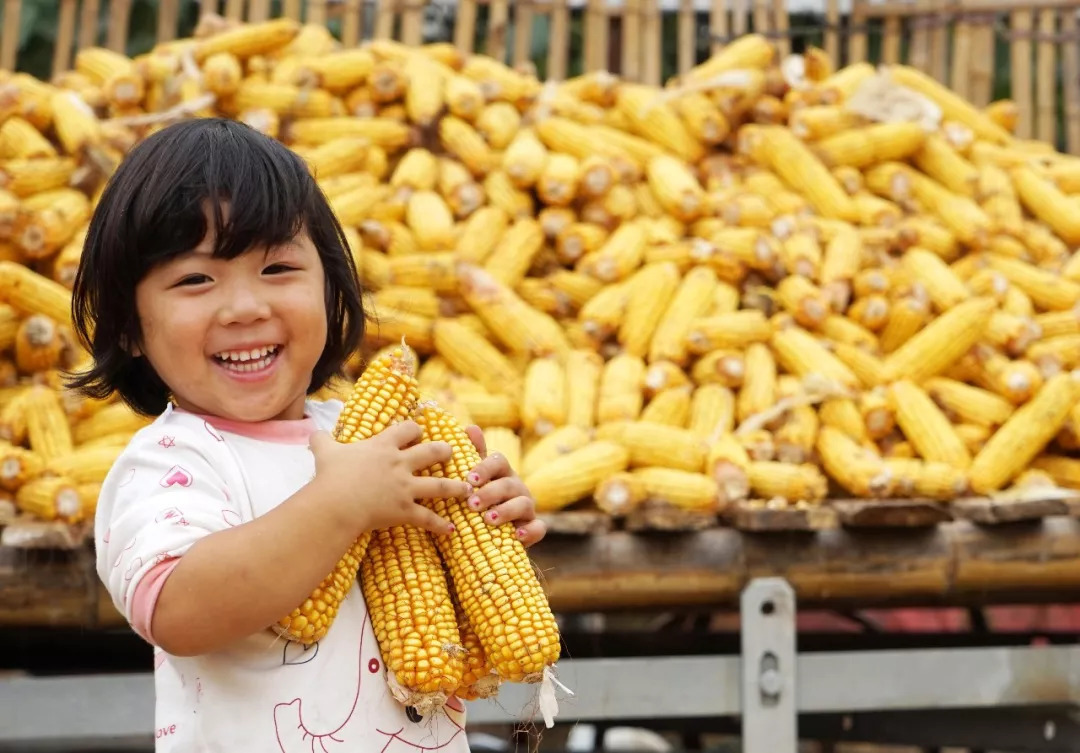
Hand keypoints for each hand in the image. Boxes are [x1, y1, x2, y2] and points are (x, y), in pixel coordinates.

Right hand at [309, 422, 469, 536]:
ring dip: (455, 487)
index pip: (407, 429)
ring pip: (440, 485)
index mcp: (383, 446)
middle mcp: (400, 464)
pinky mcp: (405, 510)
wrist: (336, 502)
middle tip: (450, 452)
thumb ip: (322, 440)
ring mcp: (406, 487)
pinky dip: (440, 526)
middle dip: (444, 451)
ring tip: (467, 488)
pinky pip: (428, 519)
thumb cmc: (330, 475)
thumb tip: (313, 432)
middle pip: (432, 452)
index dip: (415, 429)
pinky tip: (451, 530)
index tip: (419, 432)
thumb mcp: (325, 451)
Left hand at [464, 425, 545, 546]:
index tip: (470, 479)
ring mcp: (527, 507)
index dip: (485, 468)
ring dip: (506, 511)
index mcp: (501, 472)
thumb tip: (470, 427)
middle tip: (472, 503)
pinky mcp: (532, 528)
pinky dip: (530, 532)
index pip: (498, 461)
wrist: (483, 534)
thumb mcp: (472, 479)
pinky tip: (517, 536)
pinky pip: (538, 528)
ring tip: (489, 519)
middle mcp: (517, 487)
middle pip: (509, 484)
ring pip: (524, 504)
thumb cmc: (476, 498)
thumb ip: (470, 455)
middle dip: (491, 493)